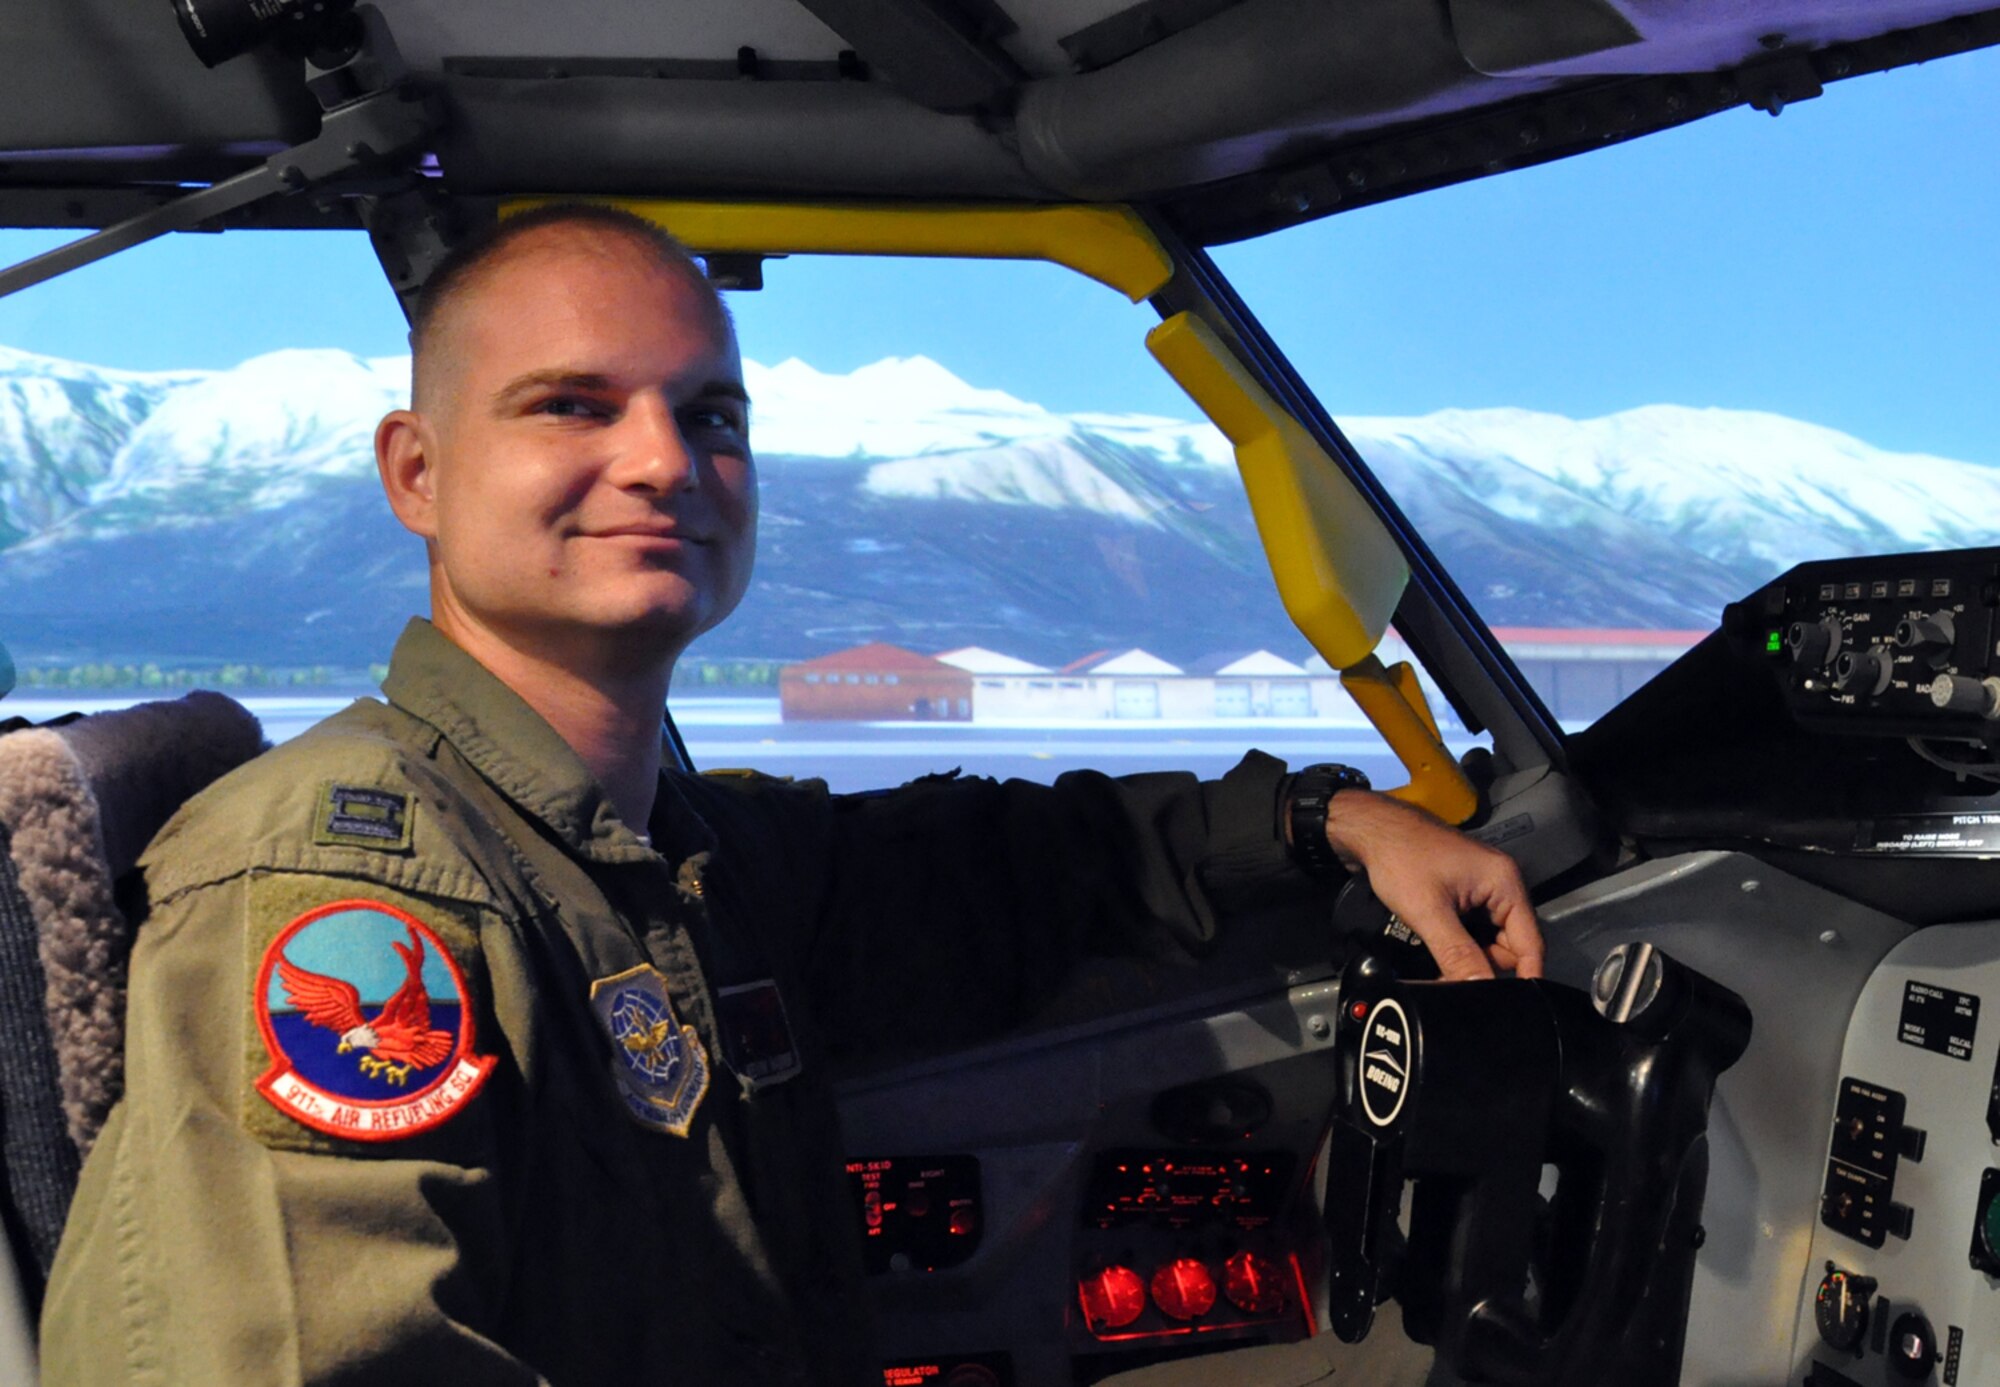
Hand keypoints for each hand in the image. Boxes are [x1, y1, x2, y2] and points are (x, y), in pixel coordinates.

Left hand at [1322, 790, 1541, 981]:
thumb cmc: (1399, 860)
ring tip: (1440, 964)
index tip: (1511, 1009)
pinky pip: (1472, 929)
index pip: (1531, 944)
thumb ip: (1457, 955)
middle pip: (1510, 946)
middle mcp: (1501, 885)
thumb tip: (1479, 993)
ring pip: (1488, 940)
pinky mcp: (1463, 894)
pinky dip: (1459, 943)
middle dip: (1485, 965)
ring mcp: (1481, 889)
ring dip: (1468, 955)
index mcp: (1505, 883)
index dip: (1523, 979)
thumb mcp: (1428, 912)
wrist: (1368, 830)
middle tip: (1452, 979)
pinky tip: (1438, 949)